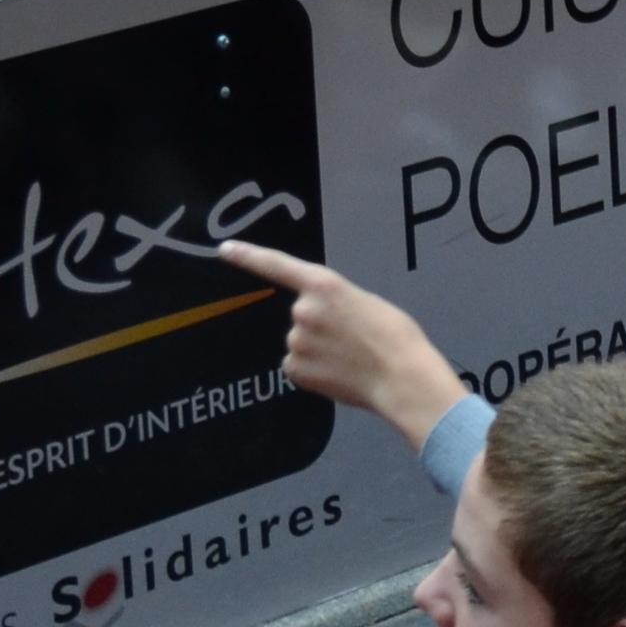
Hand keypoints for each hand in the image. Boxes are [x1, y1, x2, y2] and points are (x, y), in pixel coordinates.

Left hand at [218, 242, 468, 447]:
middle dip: (320, 327)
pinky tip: (338, 373)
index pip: (277, 265)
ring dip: (318, 351)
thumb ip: (335, 303)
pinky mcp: (295, 369)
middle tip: (353, 338)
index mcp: (324, 285)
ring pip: (300, 344)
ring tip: (351, 358)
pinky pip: (297, 367)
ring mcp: (296, 341)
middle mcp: (303, 310)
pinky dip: (314, 372)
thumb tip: (326, 321)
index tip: (225, 249)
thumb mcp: (366, 303)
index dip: (249, 256)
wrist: (401, 377)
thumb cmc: (395, 338)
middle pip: (301, 316)